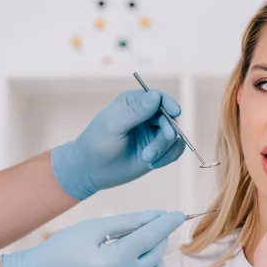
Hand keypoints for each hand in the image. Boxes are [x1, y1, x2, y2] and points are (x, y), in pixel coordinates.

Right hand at [0, 210, 184, 266]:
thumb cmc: (61, 251)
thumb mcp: (94, 228)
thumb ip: (129, 222)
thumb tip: (156, 215)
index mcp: (116, 259)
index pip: (153, 236)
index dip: (168, 222)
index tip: (179, 214)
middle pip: (156, 252)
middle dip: (156, 235)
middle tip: (145, 226)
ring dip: (155, 259)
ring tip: (136, 249)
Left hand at [51, 89, 185, 199]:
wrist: (91, 171)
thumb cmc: (97, 144)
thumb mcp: (114, 125)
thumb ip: (136, 111)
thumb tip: (156, 95)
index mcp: (134, 102)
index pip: (158, 97)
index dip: (169, 103)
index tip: (175, 112)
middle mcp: (147, 115)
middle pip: (169, 118)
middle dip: (165, 134)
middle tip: (154, 150)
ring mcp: (154, 133)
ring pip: (173, 136)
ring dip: (163, 149)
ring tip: (147, 159)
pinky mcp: (158, 149)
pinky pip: (175, 150)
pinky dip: (168, 157)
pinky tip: (153, 164)